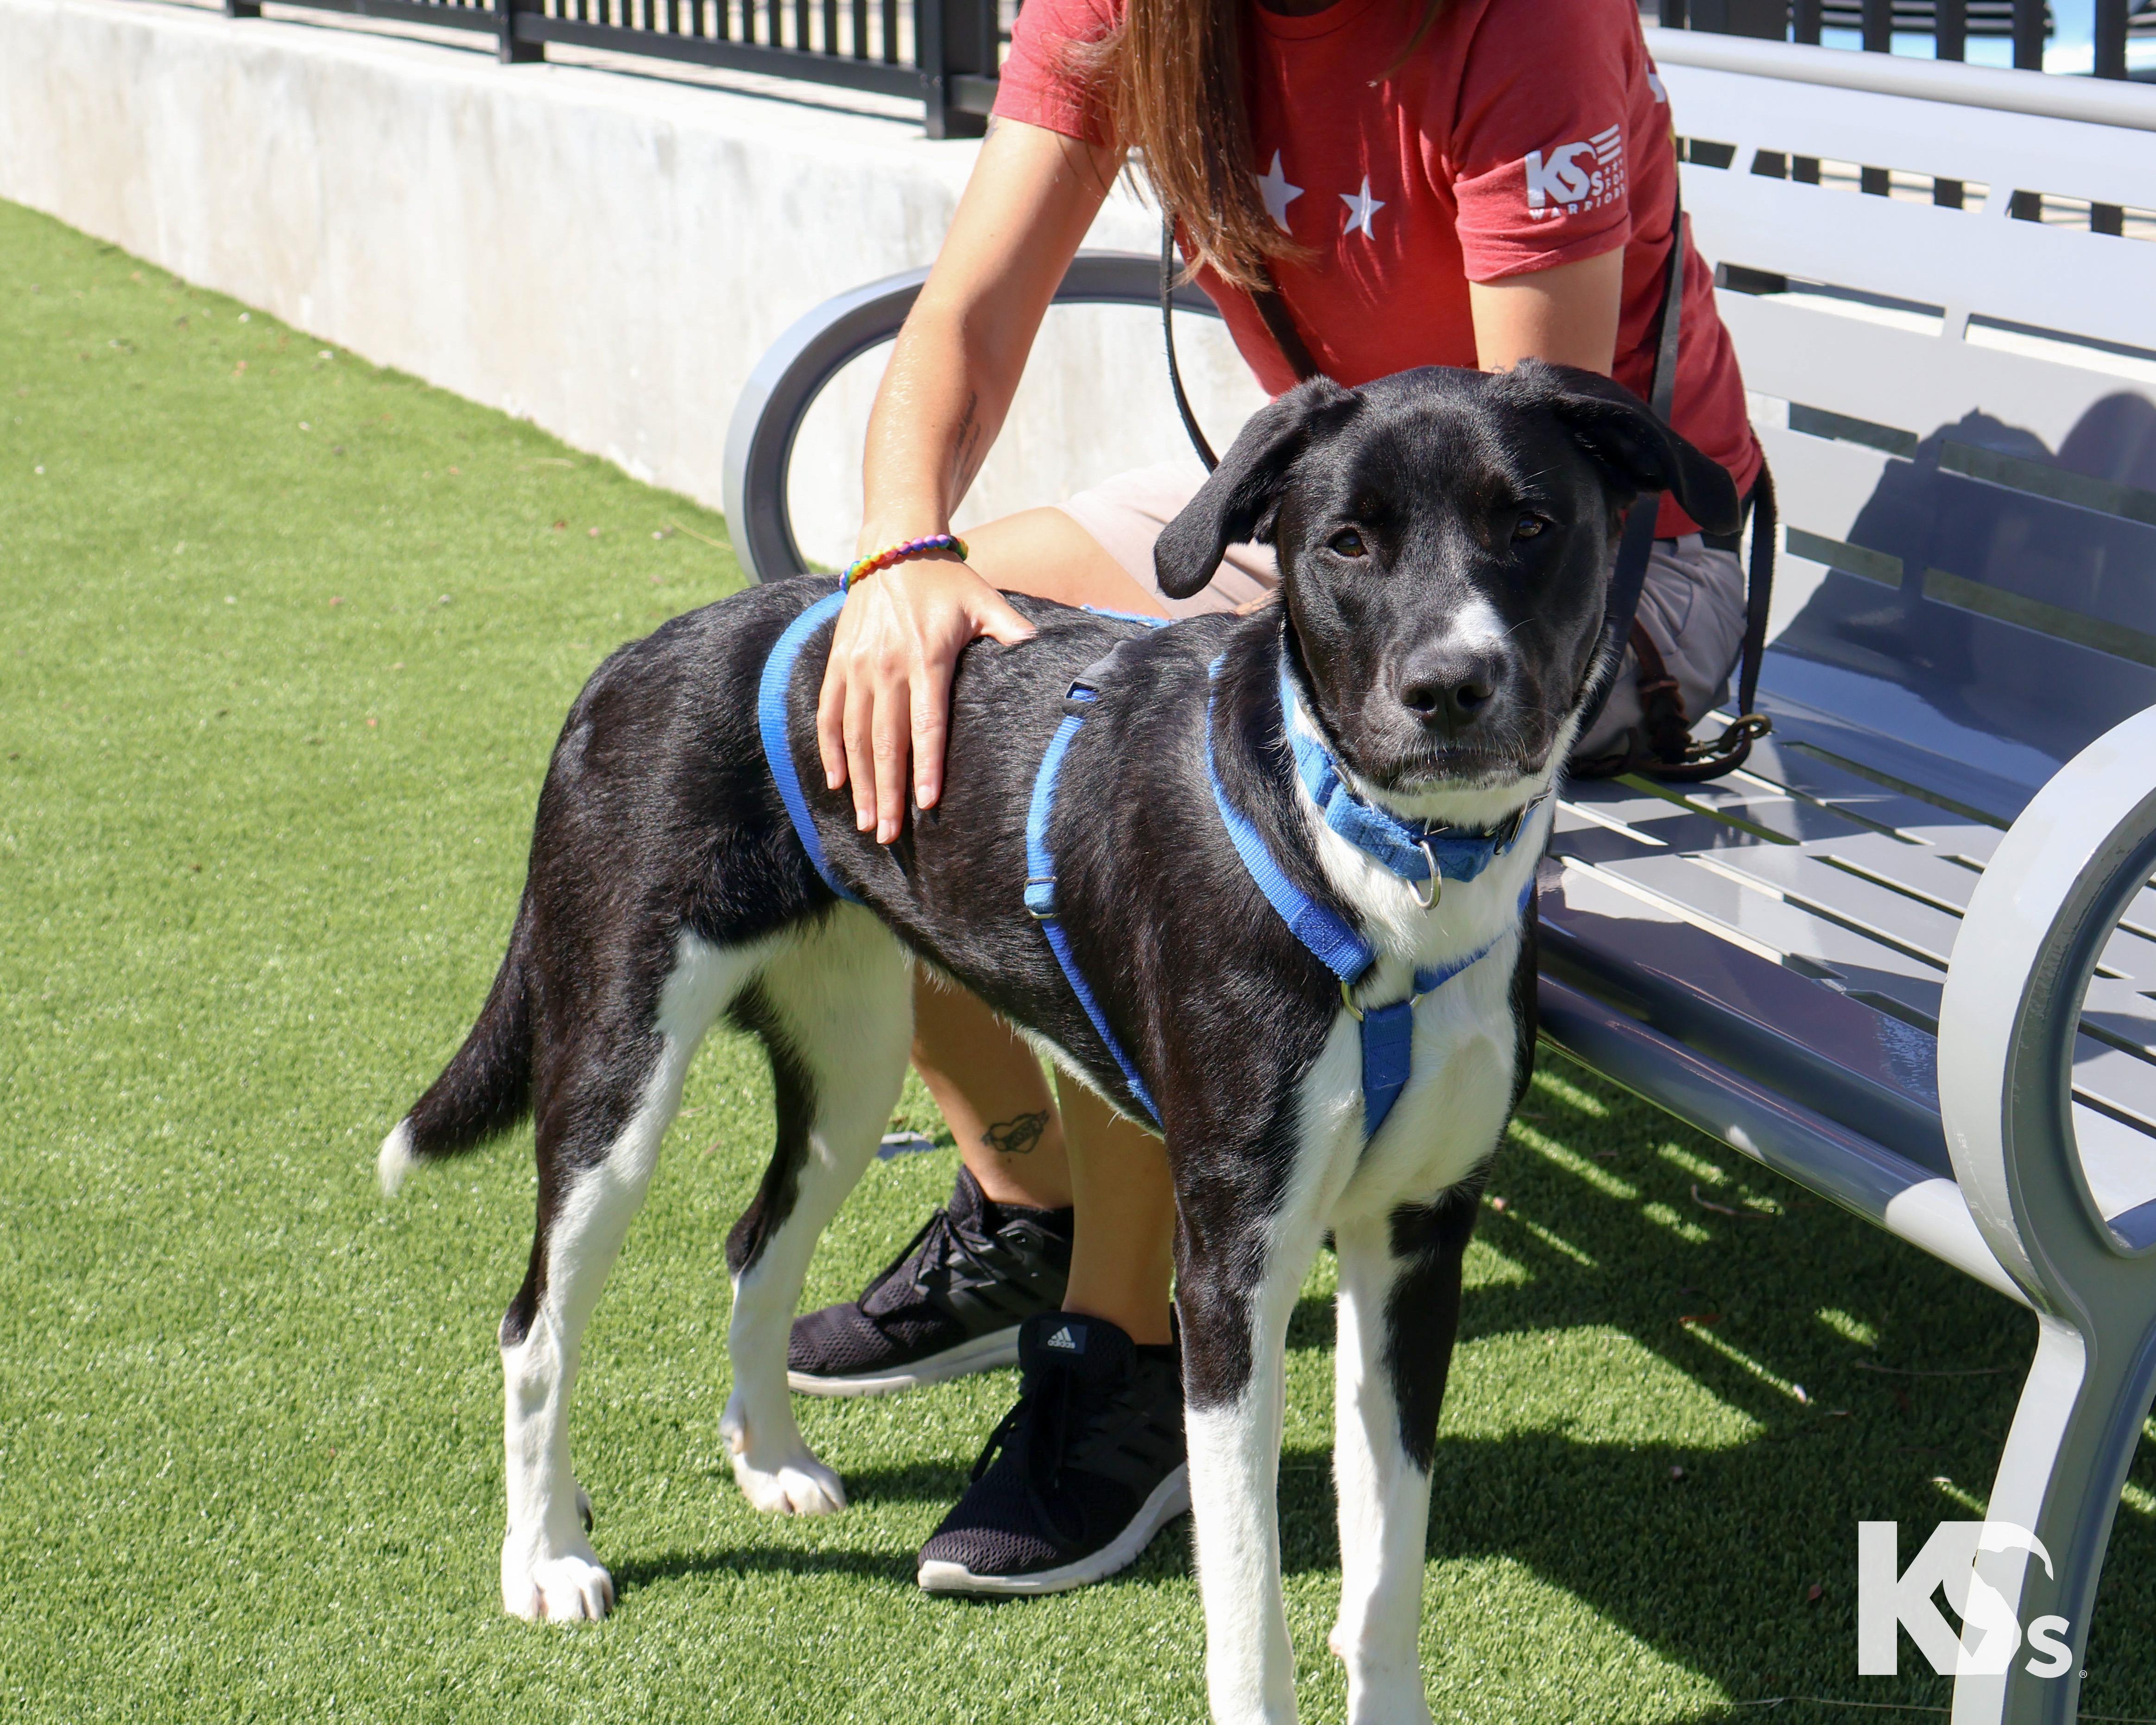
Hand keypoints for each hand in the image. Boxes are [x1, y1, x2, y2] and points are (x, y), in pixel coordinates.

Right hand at [816, 553, 1035, 842]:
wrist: (893, 546)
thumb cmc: (946, 580)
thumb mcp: (983, 599)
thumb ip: (1008, 629)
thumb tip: (1038, 647)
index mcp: (926, 657)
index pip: (925, 723)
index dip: (925, 765)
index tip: (926, 804)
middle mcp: (886, 666)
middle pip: (886, 741)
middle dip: (887, 792)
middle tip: (889, 834)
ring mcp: (857, 666)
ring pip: (854, 735)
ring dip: (860, 782)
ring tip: (867, 821)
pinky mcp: (838, 662)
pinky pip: (829, 714)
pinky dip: (830, 750)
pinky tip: (837, 782)